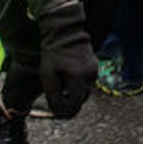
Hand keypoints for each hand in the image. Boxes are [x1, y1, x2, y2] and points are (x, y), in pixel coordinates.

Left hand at [38, 0, 97, 117]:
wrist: (65, 32)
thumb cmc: (53, 53)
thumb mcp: (48, 75)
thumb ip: (54, 95)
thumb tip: (59, 112)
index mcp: (77, 77)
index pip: (74, 105)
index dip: (64, 111)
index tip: (55, 110)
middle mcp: (90, 75)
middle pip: (80, 100)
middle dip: (69, 102)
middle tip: (56, 97)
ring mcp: (94, 70)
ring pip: (84, 90)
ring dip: (74, 92)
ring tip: (61, 83)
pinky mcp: (95, 66)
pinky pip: (86, 81)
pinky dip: (78, 83)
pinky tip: (68, 75)